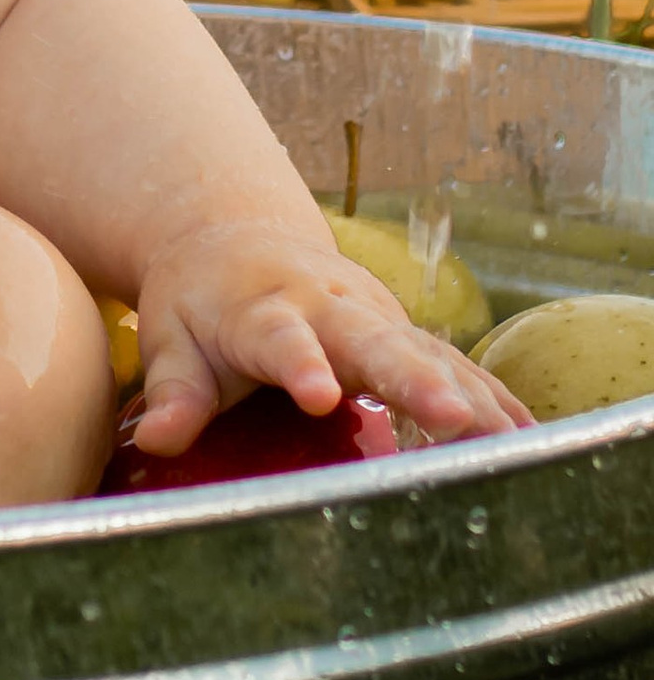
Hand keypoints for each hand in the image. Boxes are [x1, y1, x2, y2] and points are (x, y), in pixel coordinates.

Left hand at [131, 211, 530, 456]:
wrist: (236, 240)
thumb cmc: (199, 304)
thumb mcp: (170, 340)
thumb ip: (172, 392)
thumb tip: (156, 439)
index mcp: (264, 308)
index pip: (281, 337)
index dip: (301, 364)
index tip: (319, 393)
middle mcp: (328, 306)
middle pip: (373, 341)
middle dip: (413, 379)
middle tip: (450, 415)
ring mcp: (373, 317)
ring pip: (425, 352)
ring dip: (466, 392)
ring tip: (504, 438)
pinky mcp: (403, 333)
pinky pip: (451, 364)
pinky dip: (486, 395)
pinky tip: (524, 434)